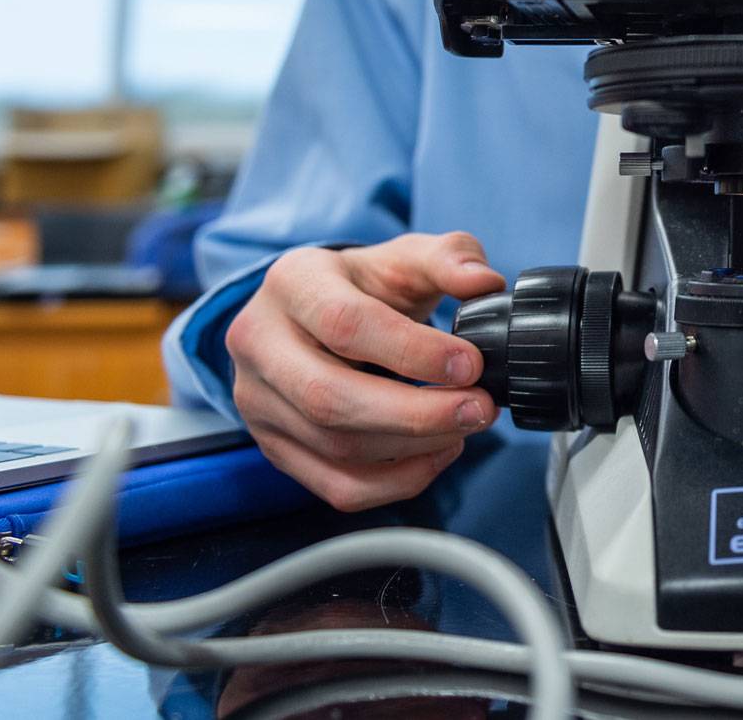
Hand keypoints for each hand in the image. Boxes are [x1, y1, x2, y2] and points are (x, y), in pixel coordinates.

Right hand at [226, 231, 503, 511]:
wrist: (317, 317)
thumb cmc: (364, 286)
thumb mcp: (405, 256)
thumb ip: (450, 258)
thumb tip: (483, 282)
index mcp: (292, 282)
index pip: (344, 323)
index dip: (412, 351)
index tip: (470, 364)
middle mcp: (259, 343)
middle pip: (329, 396)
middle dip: (416, 412)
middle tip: (479, 408)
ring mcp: (258, 402)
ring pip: (334, 446)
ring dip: (414, 447)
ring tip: (466, 425)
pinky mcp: (275, 447)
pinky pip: (336, 486)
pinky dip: (396, 482)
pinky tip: (436, 453)